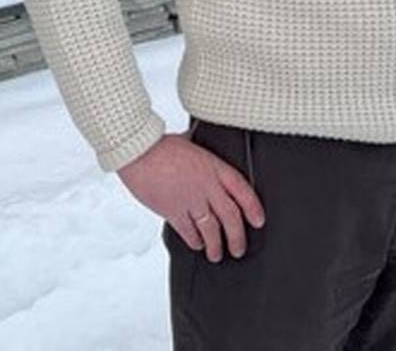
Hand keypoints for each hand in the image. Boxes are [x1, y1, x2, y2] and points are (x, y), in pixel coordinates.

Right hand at [118, 134, 264, 262]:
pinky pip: (189, 232)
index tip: (258, 221)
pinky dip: (195, 241)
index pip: (242, 190)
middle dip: (237, 237)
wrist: (136, 151)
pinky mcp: (172, 211)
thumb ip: (201, 152)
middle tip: (238, 248)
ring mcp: (190, 200)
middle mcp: (206, 185)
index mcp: (214, 167)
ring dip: (216, 245)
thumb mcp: (189, 142)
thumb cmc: (159, 144)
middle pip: (230, 216)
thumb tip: (205, 147)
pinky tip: (197, 244)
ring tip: (217, 254)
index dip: (253, 207)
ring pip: (211, 229)